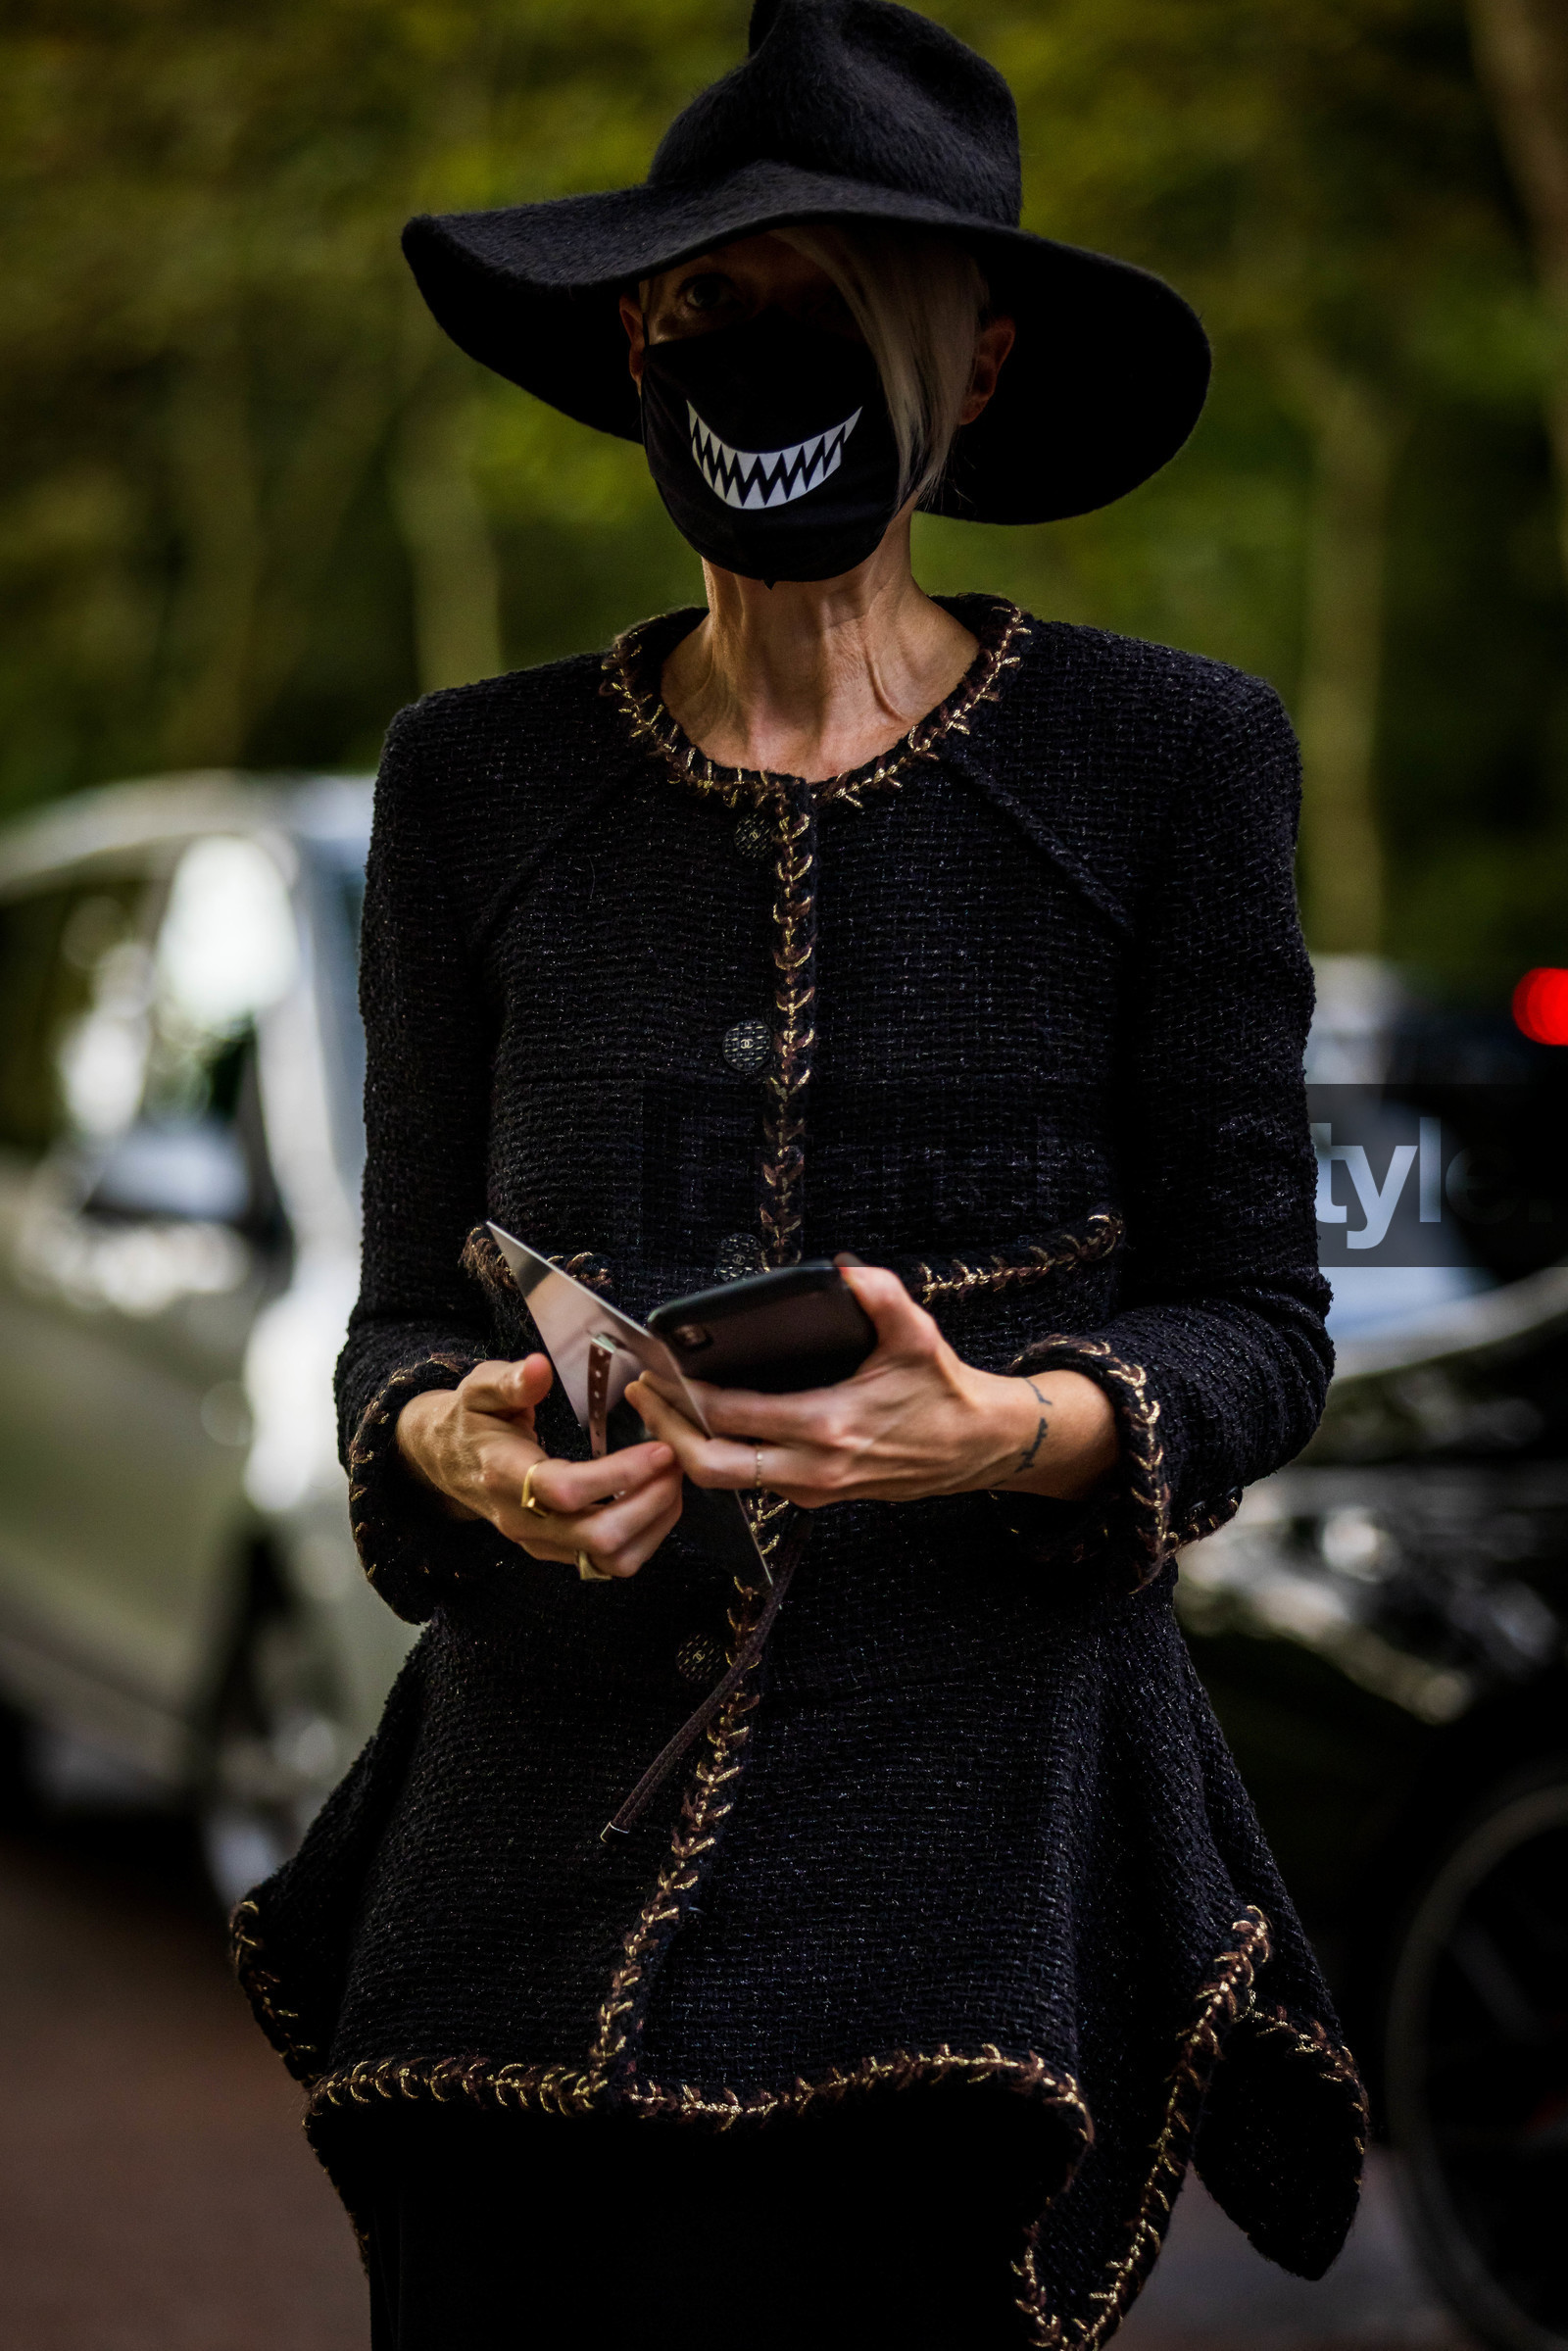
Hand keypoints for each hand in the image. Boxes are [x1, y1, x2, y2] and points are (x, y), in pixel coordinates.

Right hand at [395, 1356, 682, 1578]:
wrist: (446, 1460)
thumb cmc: (471, 1420)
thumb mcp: (481, 1389)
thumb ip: (511, 1380)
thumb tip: (538, 1367)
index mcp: (503, 1476)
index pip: (566, 1491)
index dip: (619, 1475)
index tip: (660, 1450)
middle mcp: (522, 1520)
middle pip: (597, 1537)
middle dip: (650, 1504)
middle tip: (677, 1463)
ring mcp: (540, 1543)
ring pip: (609, 1559)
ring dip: (653, 1525)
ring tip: (672, 1481)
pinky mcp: (555, 1552)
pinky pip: (607, 1563)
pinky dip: (643, 1537)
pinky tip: (656, 1501)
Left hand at [626, 1266, 1118, 1511]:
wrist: (975, 1447)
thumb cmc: (942, 1391)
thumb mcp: (916, 1335)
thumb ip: (880, 1296)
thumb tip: (844, 1270)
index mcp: (828, 1425)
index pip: (733, 1417)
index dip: (683, 1395)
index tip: (654, 1368)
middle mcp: (812, 1467)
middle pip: (711, 1466)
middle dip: (665, 1431)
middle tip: (640, 1395)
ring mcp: (811, 1488)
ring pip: (726, 1482)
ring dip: (685, 1447)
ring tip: (660, 1406)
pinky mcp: (815, 1494)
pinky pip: (750, 1482)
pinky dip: (717, 1457)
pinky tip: (702, 1426)